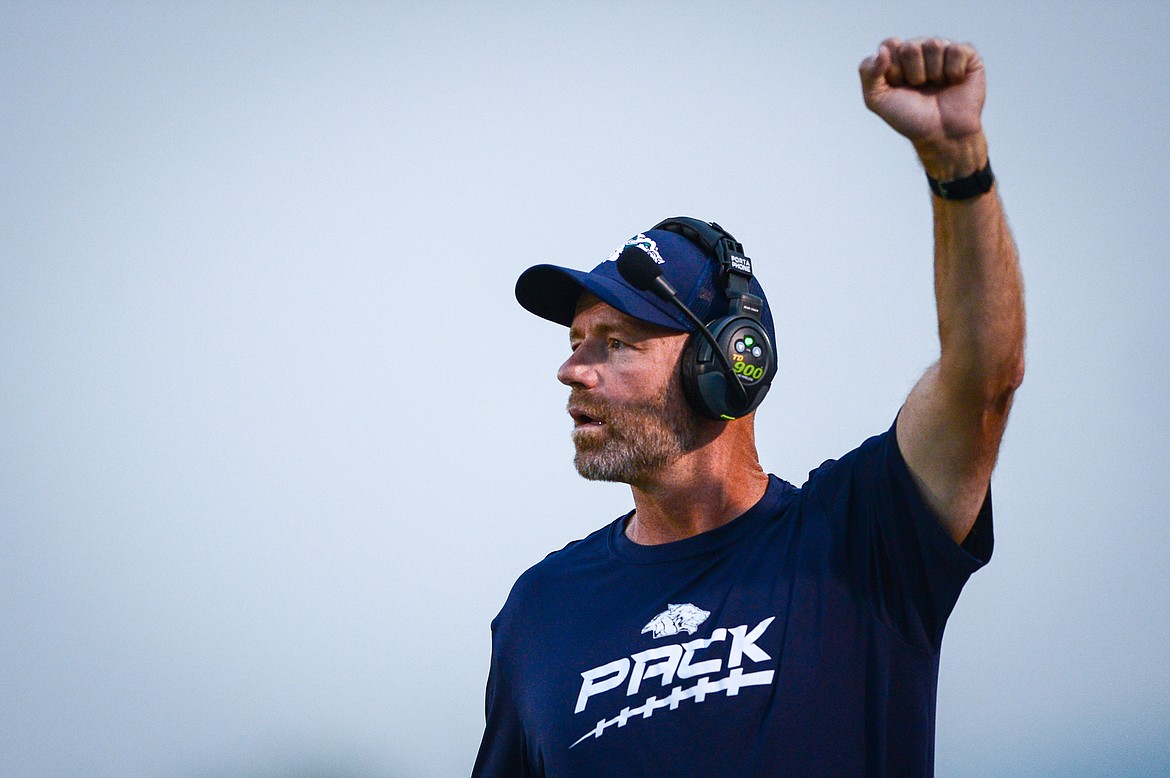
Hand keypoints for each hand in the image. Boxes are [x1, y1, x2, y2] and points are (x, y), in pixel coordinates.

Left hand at [859, 38, 987, 178]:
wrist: (940, 135)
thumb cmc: (909, 117)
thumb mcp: (877, 100)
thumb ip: (868, 73)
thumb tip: (883, 49)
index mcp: (898, 56)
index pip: (889, 44)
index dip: (893, 70)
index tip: (898, 86)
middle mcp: (921, 49)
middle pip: (910, 46)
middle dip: (912, 74)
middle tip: (919, 88)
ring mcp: (944, 50)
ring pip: (933, 45)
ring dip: (933, 74)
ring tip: (936, 86)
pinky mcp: (967, 55)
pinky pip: (956, 50)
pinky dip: (953, 72)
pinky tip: (954, 82)